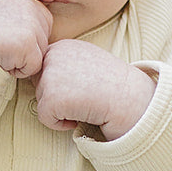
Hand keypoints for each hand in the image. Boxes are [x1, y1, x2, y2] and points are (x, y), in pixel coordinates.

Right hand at [0, 0, 52, 78]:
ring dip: (19, 62)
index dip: (27, 39)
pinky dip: (17, 71)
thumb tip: (34, 35)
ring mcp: (29, 22)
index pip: (43, 24)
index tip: (3, 39)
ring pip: (39, 55)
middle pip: (44, 41)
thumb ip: (15, 20)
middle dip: (25, 51)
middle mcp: (27, 5)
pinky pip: (32, 68)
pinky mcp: (27, 41)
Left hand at [32, 40, 154, 140]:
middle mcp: (53, 56)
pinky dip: (62, 124)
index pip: (44, 73)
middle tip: (87, 96)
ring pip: (42, 103)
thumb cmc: (114, 86)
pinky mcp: (52, 97)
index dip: (63, 87)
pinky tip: (83, 113)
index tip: (85, 87)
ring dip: (62, 111)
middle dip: (59, 98)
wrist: (132, 99)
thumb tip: (44, 81)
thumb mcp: (88, 63)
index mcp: (62, 46)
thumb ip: (66, 66)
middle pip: (39, 87)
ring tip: (86, 103)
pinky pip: (46, 119)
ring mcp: (51, 76)